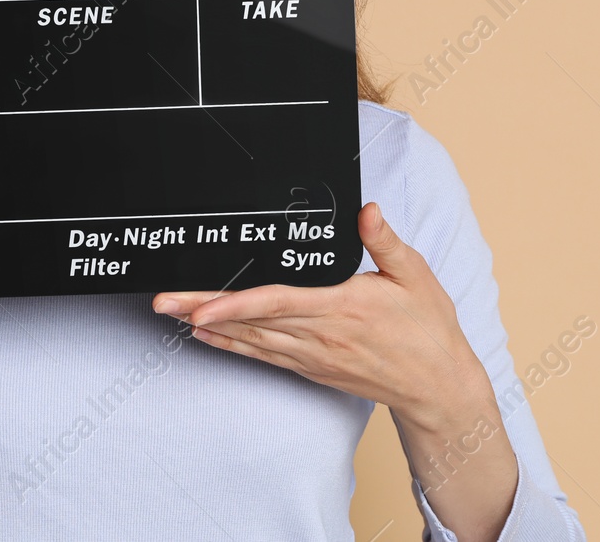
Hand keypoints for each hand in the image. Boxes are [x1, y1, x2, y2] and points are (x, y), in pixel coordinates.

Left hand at [151, 201, 491, 430]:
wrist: (437, 387)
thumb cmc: (427, 330)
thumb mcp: (415, 276)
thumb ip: (385, 242)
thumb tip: (367, 212)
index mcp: (341, 305)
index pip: (276, 303)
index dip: (234, 303)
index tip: (200, 304)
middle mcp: (319, 334)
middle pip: (250, 320)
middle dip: (202, 309)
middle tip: (162, 302)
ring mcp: (312, 354)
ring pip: (249, 339)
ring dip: (207, 326)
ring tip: (171, 313)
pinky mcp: (311, 367)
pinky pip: (262, 354)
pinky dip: (230, 345)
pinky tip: (205, 335)